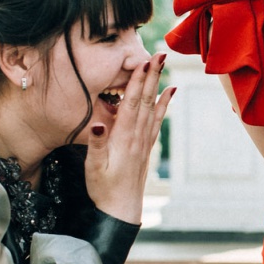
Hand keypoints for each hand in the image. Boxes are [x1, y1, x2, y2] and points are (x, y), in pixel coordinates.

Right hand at [86, 51, 175, 222]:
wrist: (121, 209)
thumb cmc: (103, 188)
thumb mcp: (94, 167)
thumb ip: (96, 144)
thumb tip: (98, 122)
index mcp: (124, 137)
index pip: (132, 103)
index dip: (138, 82)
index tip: (144, 61)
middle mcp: (138, 135)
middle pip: (146, 99)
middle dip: (152, 75)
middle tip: (160, 54)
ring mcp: (144, 140)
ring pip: (153, 106)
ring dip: (158, 84)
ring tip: (164, 65)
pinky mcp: (145, 145)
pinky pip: (156, 119)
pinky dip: (163, 104)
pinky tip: (169, 93)